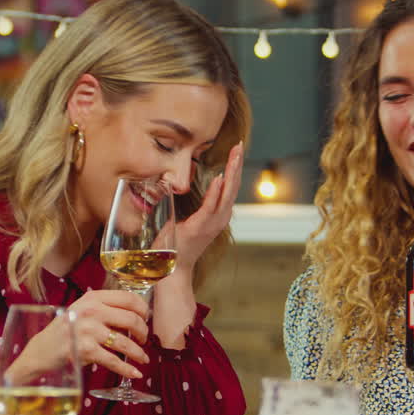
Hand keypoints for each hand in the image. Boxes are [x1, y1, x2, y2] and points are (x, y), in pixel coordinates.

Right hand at [60, 289, 149, 379]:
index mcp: (93, 298)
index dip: (143, 309)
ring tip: (142, 358)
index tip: (146, 318)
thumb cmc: (65, 331)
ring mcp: (88, 330)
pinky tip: (135, 372)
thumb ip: (104, 310)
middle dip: (143, 332)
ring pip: (125, 342)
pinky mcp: (86, 350)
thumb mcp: (82, 311)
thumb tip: (135, 318)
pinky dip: (127, 369)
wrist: (41, 350)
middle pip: (131, 319)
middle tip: (144, 340)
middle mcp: (91, 311)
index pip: (128, 298)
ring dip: (139, 352)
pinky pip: (114, 361)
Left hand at [173, 142, 243, 272]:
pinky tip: (219, 178)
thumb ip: (187, 206)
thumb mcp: (184, 220)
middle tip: (239, 145)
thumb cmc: (176, 244)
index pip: (229, 187)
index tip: (236, 150)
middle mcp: (219, 218)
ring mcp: (212, 223)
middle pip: (232, 187)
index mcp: (217, 214)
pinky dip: (216, 192)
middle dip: (236, 164)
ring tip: (235, 155)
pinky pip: (210, 207)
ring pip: (226, 194)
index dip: (233, 168)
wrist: (174, 268)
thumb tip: (174, 187)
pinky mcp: (201, 227)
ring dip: (230, 173)